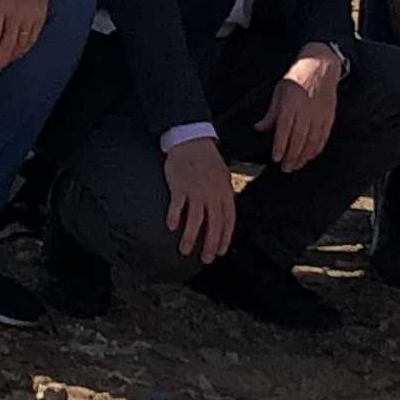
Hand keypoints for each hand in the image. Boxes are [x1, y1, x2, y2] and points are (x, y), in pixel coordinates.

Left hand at [0, 0, 50, 72]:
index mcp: (0, 5)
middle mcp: (16, 14)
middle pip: (7, 45)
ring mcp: (30, 17)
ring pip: (21, 45)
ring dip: (12, 57)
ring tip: (4, 63)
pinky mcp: (40, 18)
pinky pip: (33, 39)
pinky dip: (25, 49)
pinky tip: (18, 53)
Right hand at [162, 136, 238, 262]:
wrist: (192, 140)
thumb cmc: (208, 161)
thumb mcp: (223, 177)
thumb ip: (224, 197)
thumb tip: (224, 217)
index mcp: (225, 192)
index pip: (228, 221)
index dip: (224, 238)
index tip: (219, 252)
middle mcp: (212, 194)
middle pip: (213, 224)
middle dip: (209, 244)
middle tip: (205, 259)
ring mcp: (196, 190)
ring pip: (195, 219)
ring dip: (190, 237)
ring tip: (184, 250)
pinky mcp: (180, 185)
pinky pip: (177, 205)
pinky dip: (174, 217)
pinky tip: (171, 227)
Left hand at [266, 53, 341, 169]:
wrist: (320, 66)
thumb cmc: (296, 79)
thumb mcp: (279, 92)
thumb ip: (271, 113)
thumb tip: (258, 129)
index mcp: (290, 103)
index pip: (284, 129)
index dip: (280, 146)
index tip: (275, 158)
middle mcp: (305, 110)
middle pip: (298, 139)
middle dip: (291, 156)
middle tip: (285, 168)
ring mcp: (319, 114)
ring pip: (312, 141)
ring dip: (303, 156)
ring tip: (296, 166)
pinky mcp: (329, 116)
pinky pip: (323, 137)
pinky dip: (316, 149)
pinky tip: (310, 156)